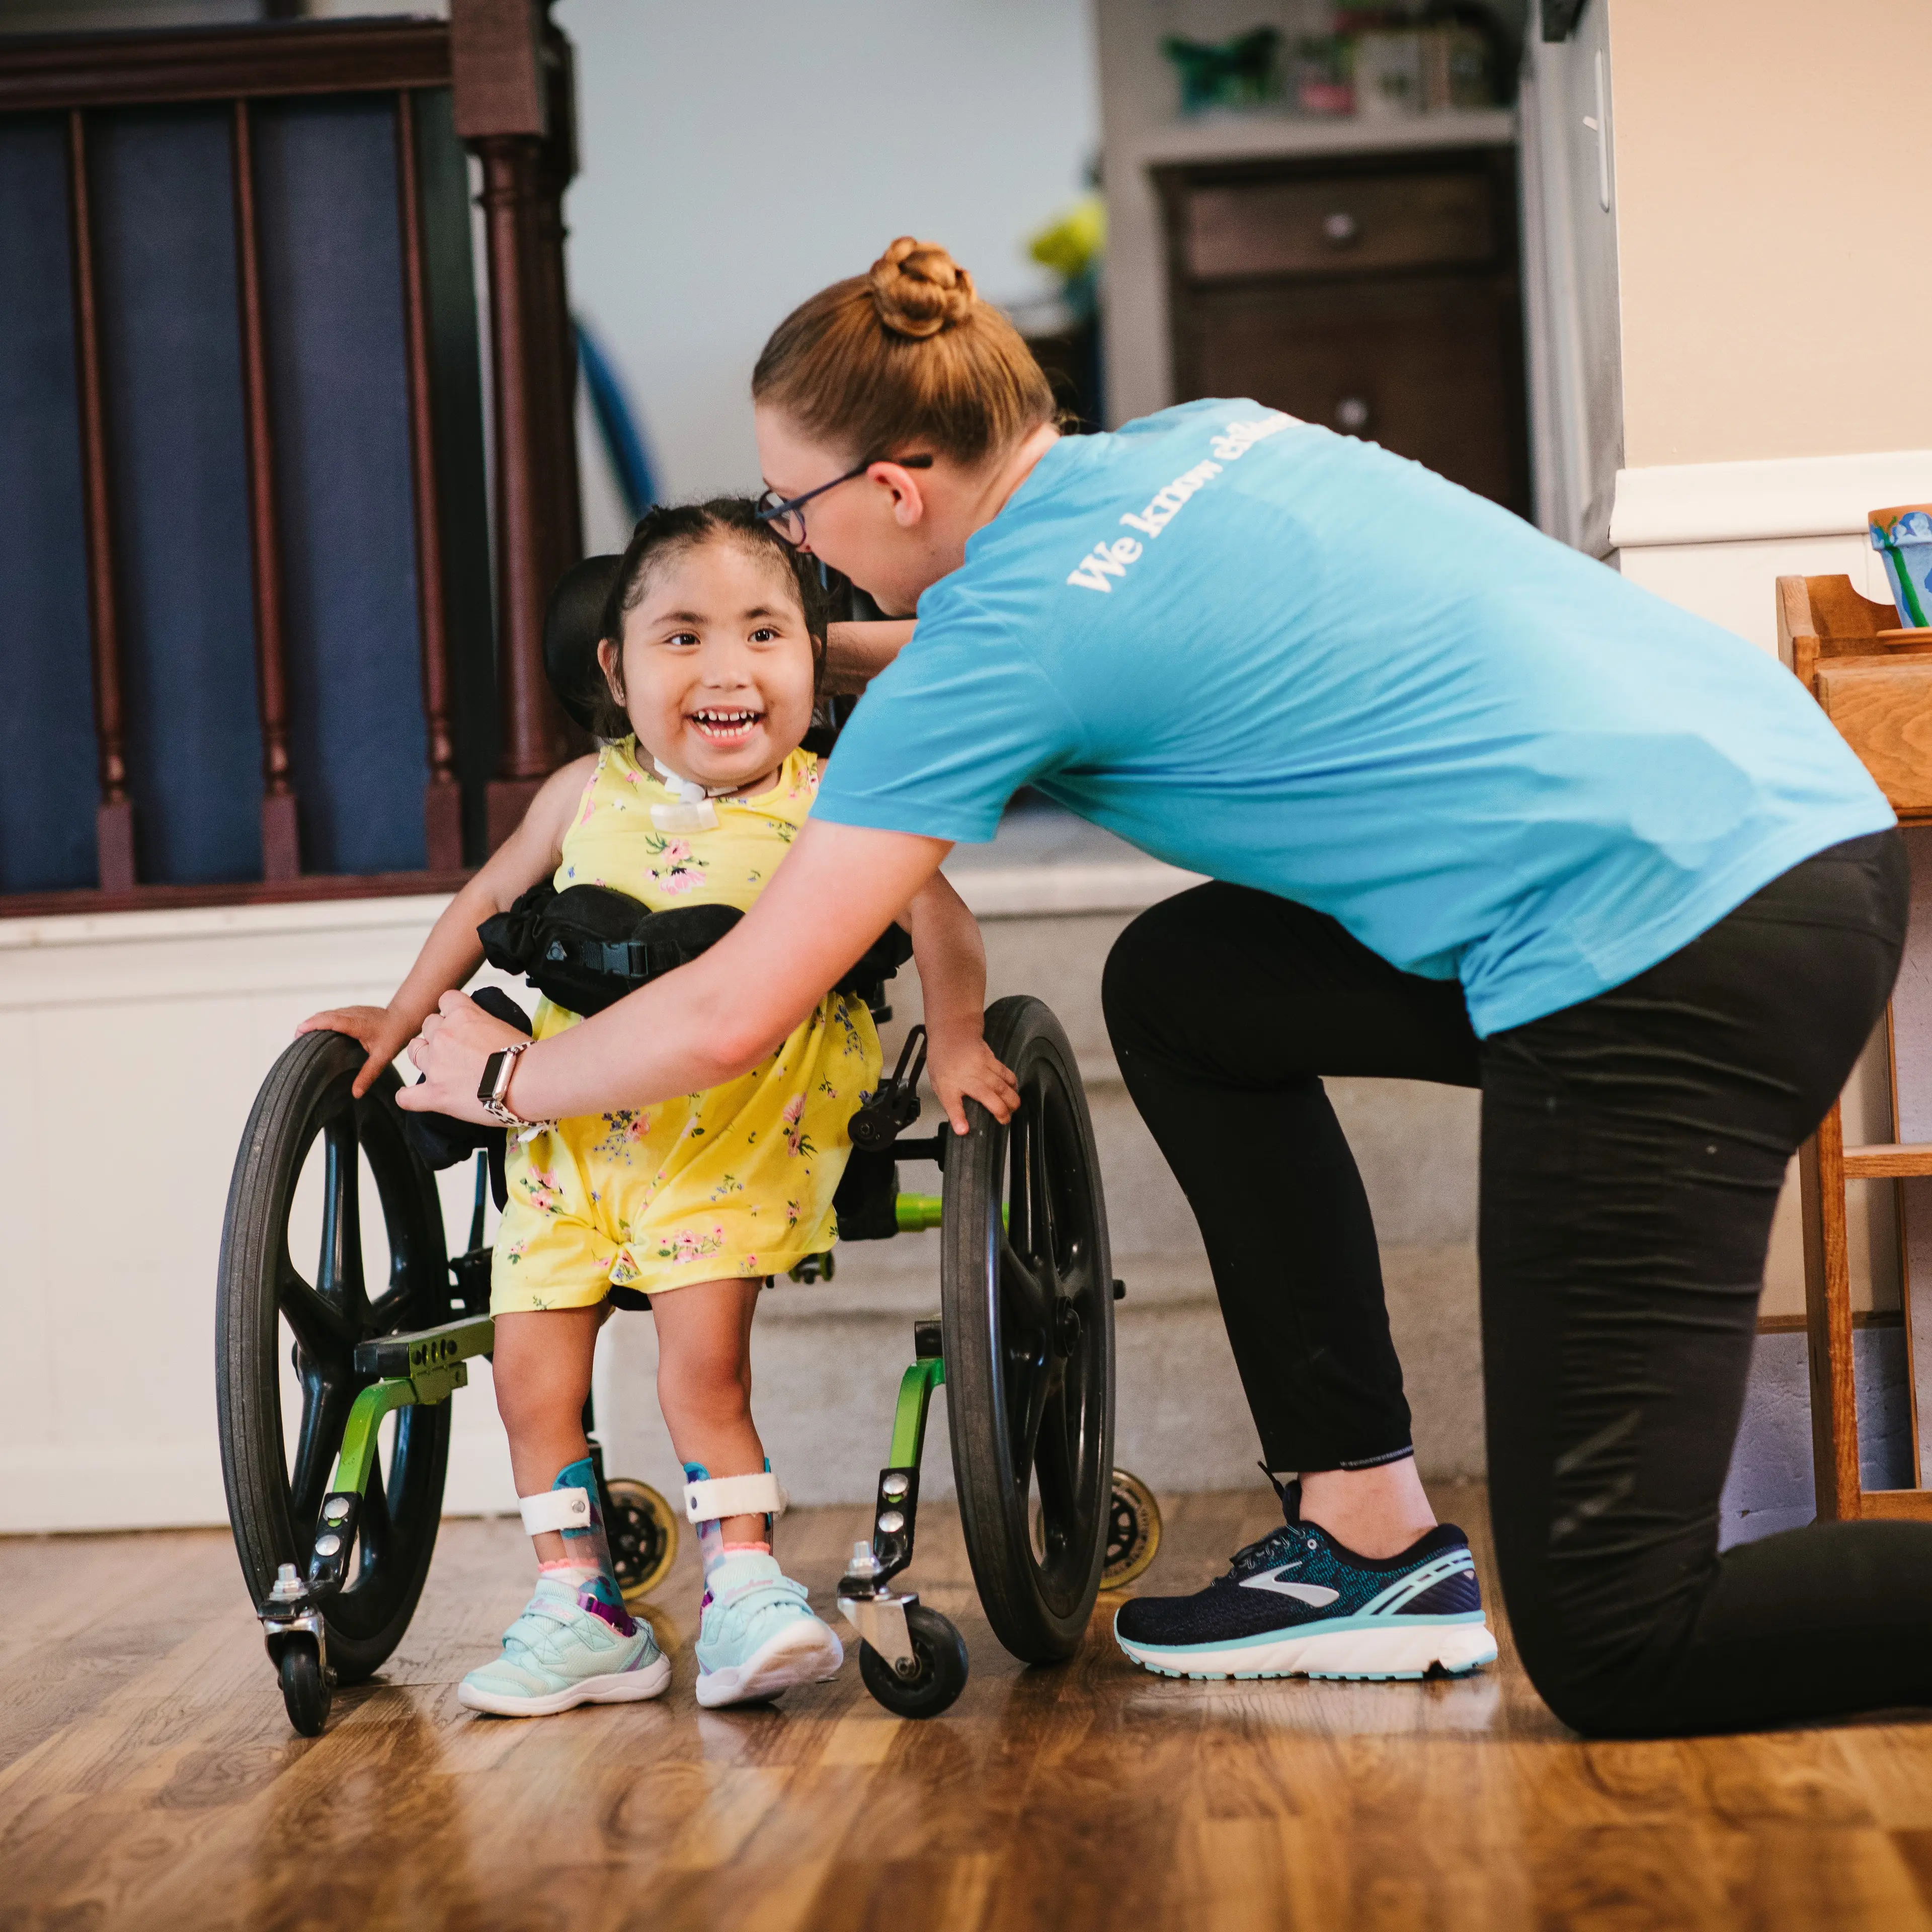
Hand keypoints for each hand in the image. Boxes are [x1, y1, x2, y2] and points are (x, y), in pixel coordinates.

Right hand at [297, 1004, 417, 1098]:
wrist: (405, 1017)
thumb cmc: (395, 1034)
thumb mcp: (382, 1058)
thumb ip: (368, 1075)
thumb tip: (356, 1093)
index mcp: (357, 1023)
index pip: (330, 1020)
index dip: (313, 1024)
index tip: (299, 1031)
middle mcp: (352, 1013)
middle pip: (324, 1015)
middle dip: (308, 1024)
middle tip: (295, 1039)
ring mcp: (352, 1010)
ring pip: (328, 1013)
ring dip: (314, 1022)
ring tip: (302, 1037)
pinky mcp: (353, 1011)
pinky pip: (333, 1014)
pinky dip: (323, 1021)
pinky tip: (318, 1031)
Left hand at [394, 989, 529, 1123]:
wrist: (526, 1081)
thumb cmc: (525, 1057)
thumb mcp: (506, 1027)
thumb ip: (487, 1027)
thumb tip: (490, 1038)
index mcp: (463, 1015)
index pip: (447, 999)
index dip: (452, 1009)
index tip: (460, 1019)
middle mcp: (443, 1035)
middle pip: (429, 1025)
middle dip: (439, 1034)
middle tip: (456, 1049)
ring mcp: (435, 1064)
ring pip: (415, 1052)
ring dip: (425, 1057)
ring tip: (441, 1069)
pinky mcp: (434, 1093)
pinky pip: (407, 1096)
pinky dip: (409, 1097)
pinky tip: (414, 1096)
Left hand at [927, 1025, 1018, 1134]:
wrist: (952, 1034)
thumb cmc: (944, 1061)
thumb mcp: (939, 1085)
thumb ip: (951, 1105)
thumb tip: (962, 1128)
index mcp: (950, 1084)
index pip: (953, 1104)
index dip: (958, 1118)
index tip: (964, 1130)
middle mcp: (968, 1076)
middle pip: (989, 1096)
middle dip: (1001, 1111)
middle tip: (1005, 1120)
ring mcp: (982, 1067)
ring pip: (1003, 1085)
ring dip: (1011, 1099)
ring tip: (1013, 1108)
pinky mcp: (992, 1060)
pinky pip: (1006, 1073)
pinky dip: (1013, 1084)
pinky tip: (1014, 1091)